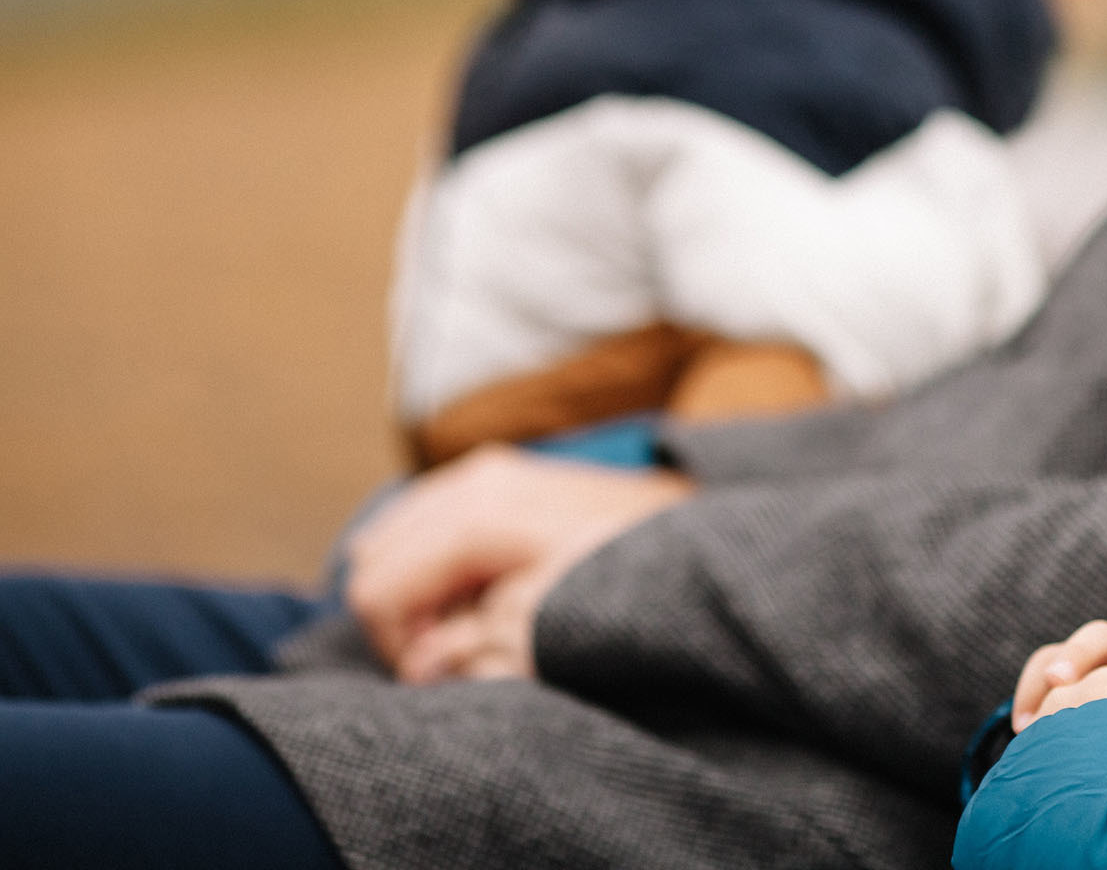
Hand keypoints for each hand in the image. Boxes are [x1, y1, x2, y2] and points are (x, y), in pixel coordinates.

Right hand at [344, 444, 692, 682]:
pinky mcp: (502, 474)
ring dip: (418, 589)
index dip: (399, 647)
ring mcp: (486, 470)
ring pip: (393, 537)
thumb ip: (476, 646)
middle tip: (457, 651)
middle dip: (402, 617)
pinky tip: (488, 587)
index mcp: (476, 513)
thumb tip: (422, 666)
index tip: (445, 671)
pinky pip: (427, 521)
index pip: (375, 589)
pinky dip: (437, 562)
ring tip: (476, 620)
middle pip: (373, 557)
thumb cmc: (633, 575)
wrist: (699, 524)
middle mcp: (471, 480)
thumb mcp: (552, 625)